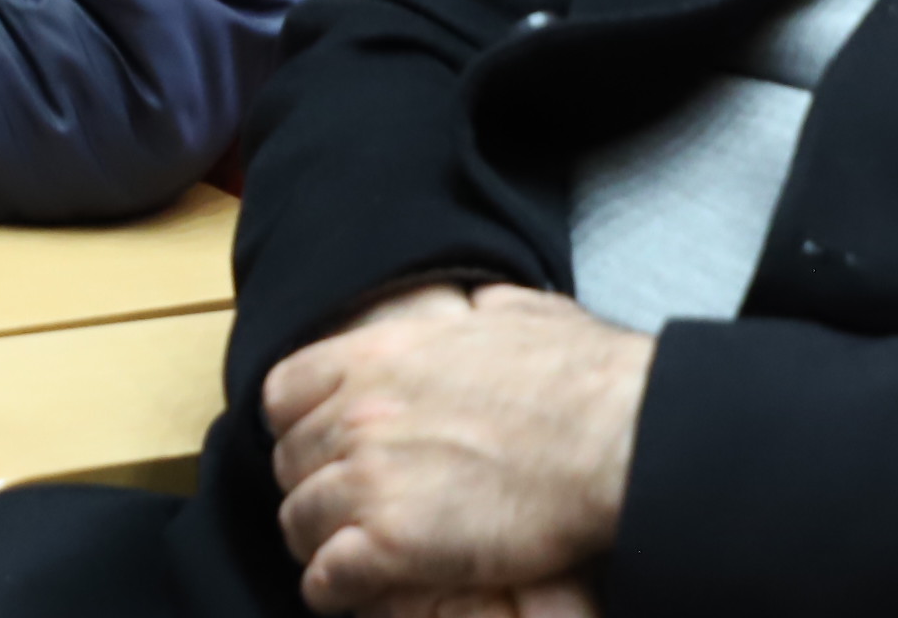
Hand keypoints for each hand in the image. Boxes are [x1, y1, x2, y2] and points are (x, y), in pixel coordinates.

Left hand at [265, 286, 652, 611]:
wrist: (615, 435)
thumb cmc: (581, 377)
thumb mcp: (518, 313)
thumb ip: (478, 311)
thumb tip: (480, 307)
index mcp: (378, 354)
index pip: (283, 392)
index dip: (296, 424)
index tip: (319, 444)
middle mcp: (359, 413)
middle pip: (289, 461)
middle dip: (310, 485)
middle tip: (340, 507)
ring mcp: (371, 478)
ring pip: (299, 522)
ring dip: (318, 540)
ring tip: (344, 554)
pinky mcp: (393, 543)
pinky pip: (327, 576)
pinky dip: (332, 587)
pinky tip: (351, 590)